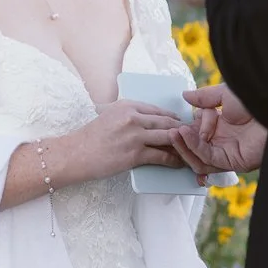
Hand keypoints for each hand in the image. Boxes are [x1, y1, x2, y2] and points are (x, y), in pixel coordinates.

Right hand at [65, 100, 184, 179]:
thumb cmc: (89, 137)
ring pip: (168, 138)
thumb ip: (127, 114)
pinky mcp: (135, 154)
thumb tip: (146, 119)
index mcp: (127, 105)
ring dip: (181, 145)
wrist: (74, 154)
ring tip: (190, 150)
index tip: (181, 123)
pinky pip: (162, 156)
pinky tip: (179, 163)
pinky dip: (173, 160)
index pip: (158, 109)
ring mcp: (135, 135)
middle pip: (167, 122)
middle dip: (182, 130)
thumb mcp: (108, 114)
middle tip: (193, 137)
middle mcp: (133, 117)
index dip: (173, 117)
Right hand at [169, 84, 266, 178]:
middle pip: (195, 147)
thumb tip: (185, 95)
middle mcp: (224, 140)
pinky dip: (194, 147)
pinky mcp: (232, 161)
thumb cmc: (254, 99)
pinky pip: (208, 157)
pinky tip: (186, 134)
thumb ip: (204, 97)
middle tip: (170, 130)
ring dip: (184, 145)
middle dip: (181, 139)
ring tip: (175, 132)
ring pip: (198, 156)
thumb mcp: (224, 93)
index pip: (196, 131)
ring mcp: (228, 151)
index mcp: (223, 125)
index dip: (185, 127)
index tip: (174, 121)